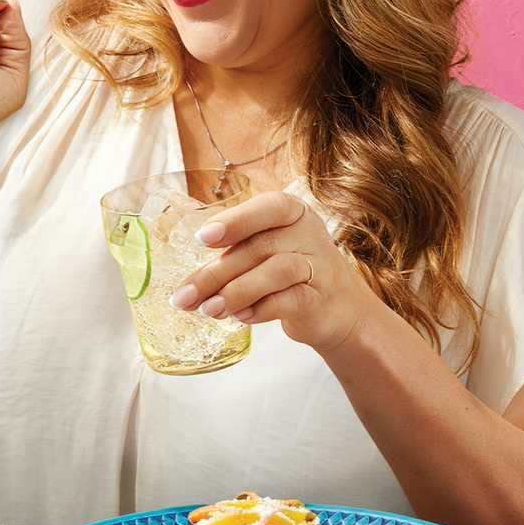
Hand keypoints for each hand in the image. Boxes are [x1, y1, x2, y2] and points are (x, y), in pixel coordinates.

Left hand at [168, 191, 374, 354]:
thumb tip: (189, 280)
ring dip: (236, 292)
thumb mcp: (267, 252)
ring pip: (276, 271)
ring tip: (209, 310)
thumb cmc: (291, 275)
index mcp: (293, 213)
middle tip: (185, 296)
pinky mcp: (320, 299)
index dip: (235, 220)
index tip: (202, 238)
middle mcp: (309, 233)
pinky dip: (259, 310)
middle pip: (259, 246)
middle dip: (216, 273)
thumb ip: (236, 253)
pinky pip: (288, 301)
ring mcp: (319, 266)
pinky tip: (241, 317)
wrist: (339, 310)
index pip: (268, 206)